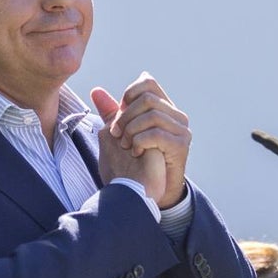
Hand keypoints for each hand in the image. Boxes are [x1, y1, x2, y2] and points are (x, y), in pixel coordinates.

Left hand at [99, 73, 190, 207]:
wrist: (142, 194)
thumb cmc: (130, 165)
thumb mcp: (118, 135)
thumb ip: (111, 113)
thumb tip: (96, 91)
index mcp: (162, 109)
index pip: (148, 83)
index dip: (129, 94)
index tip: (118, 116)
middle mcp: (175, 116)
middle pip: (147, 97)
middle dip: (126, 116)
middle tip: (118, 135)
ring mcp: (181, 130)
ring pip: (151, 114)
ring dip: (131, 130)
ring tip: (126, 146)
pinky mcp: (180, 145)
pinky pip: (155, 133)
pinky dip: (139, 142)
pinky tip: (136, 153)